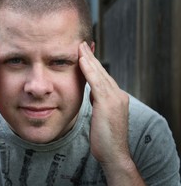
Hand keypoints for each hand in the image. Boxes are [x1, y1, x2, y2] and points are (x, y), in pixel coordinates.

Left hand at [79, 42, 129, 165]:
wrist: (114, 155)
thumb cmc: (105, 139)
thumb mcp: (101, 116)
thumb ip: (98, 102)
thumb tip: (91, 93)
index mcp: (117, 98)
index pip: (103, 77)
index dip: (93, 64)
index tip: (85, 53)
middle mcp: (118, 95)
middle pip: (102, 72)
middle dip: (91, 57)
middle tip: (82, 44)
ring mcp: (115, 99)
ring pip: (99, 74)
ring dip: (88, 59)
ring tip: (80, 46)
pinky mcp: (108, 104)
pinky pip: (96, 83)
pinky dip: (89, 70)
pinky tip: (82, 60)